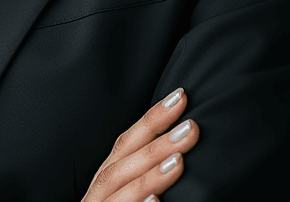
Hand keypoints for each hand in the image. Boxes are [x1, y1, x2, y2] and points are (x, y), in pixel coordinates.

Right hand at [81, 87, 198, 201]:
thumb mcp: (125, 193)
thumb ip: (142, 175)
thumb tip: (177, 154)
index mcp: (107, 176)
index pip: (128, 141)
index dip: (153, 118)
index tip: (180, 98)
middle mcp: (99, 189)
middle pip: (123, 160)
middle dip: (158, 143)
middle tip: (191, 127)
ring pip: (119, 185)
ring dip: (150, 174)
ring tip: (178, 161)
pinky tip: (156, 201)